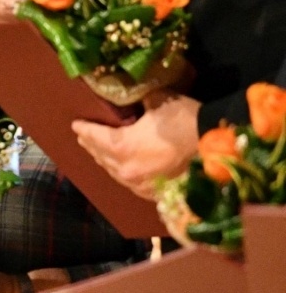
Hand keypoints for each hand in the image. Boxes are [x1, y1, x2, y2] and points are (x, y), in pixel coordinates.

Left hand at [72, 91, 199, 198]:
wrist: (217, 147)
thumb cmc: (185, 122)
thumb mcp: (159, 101)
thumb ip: (139, 101)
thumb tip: (133, 99)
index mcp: (120, 146)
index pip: (94, 137)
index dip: (84, 129)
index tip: (75, 125)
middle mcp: (125, 169)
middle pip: (101, 156)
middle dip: (91, 145)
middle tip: (84, 137)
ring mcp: (139, 184)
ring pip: (114, 172)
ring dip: (105, 161)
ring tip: (99, 152)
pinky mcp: (154, 194)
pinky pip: (130, 183)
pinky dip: (123, 173)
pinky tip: (123, 170)